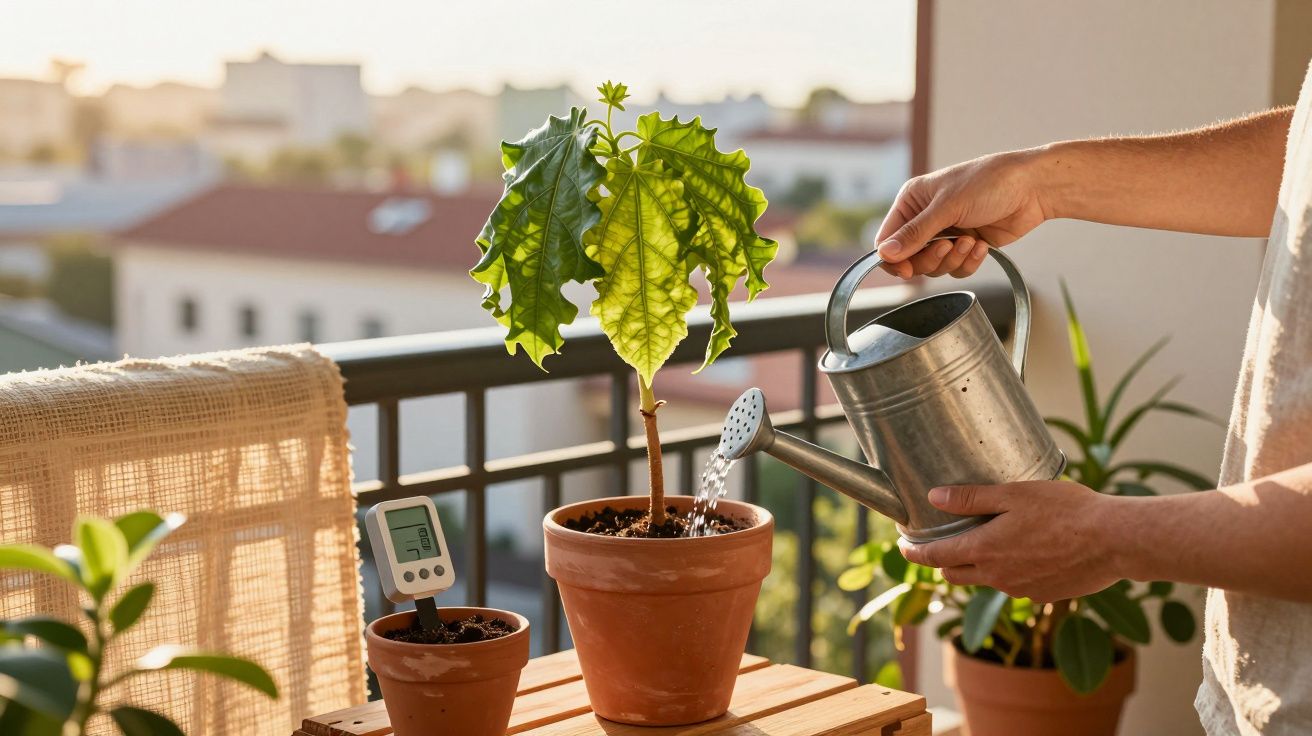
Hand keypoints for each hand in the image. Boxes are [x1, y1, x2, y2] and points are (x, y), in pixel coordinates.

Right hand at [875, 149, 1052, 278]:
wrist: (1033, 187)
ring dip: (953, 259)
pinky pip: (957, 268)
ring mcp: (947, 233)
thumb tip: (885, 254)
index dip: (893, 258)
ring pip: (934, 266)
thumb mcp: (947, 207)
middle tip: (947, 247)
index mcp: (913, 201)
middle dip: (930, 258)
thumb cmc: (989, 183)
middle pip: (910, 258)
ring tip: (970, 241)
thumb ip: (915, 234)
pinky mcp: (967, 246)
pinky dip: (969, 261)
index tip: (907, 271)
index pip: (888, 239)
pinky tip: (982, 245)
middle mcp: (926, 219)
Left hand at [898, 481, 1121, 603]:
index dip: (915, 552)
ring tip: (985, 543)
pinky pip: (1015, 584)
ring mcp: (1021, 589)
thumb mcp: (1014, 494)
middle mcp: (998, 576)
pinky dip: (1009, 571)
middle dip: (941, 561)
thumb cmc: (1066, 510)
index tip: (903, 546)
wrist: (1114, 541)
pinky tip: (1024, 552)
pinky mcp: (1044, 594)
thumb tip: (934, 497)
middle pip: (955, 573)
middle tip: (938, 544)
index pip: (936, 556)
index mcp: (985, 550)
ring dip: (977, 565)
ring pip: (986, 580)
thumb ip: (971, 497)